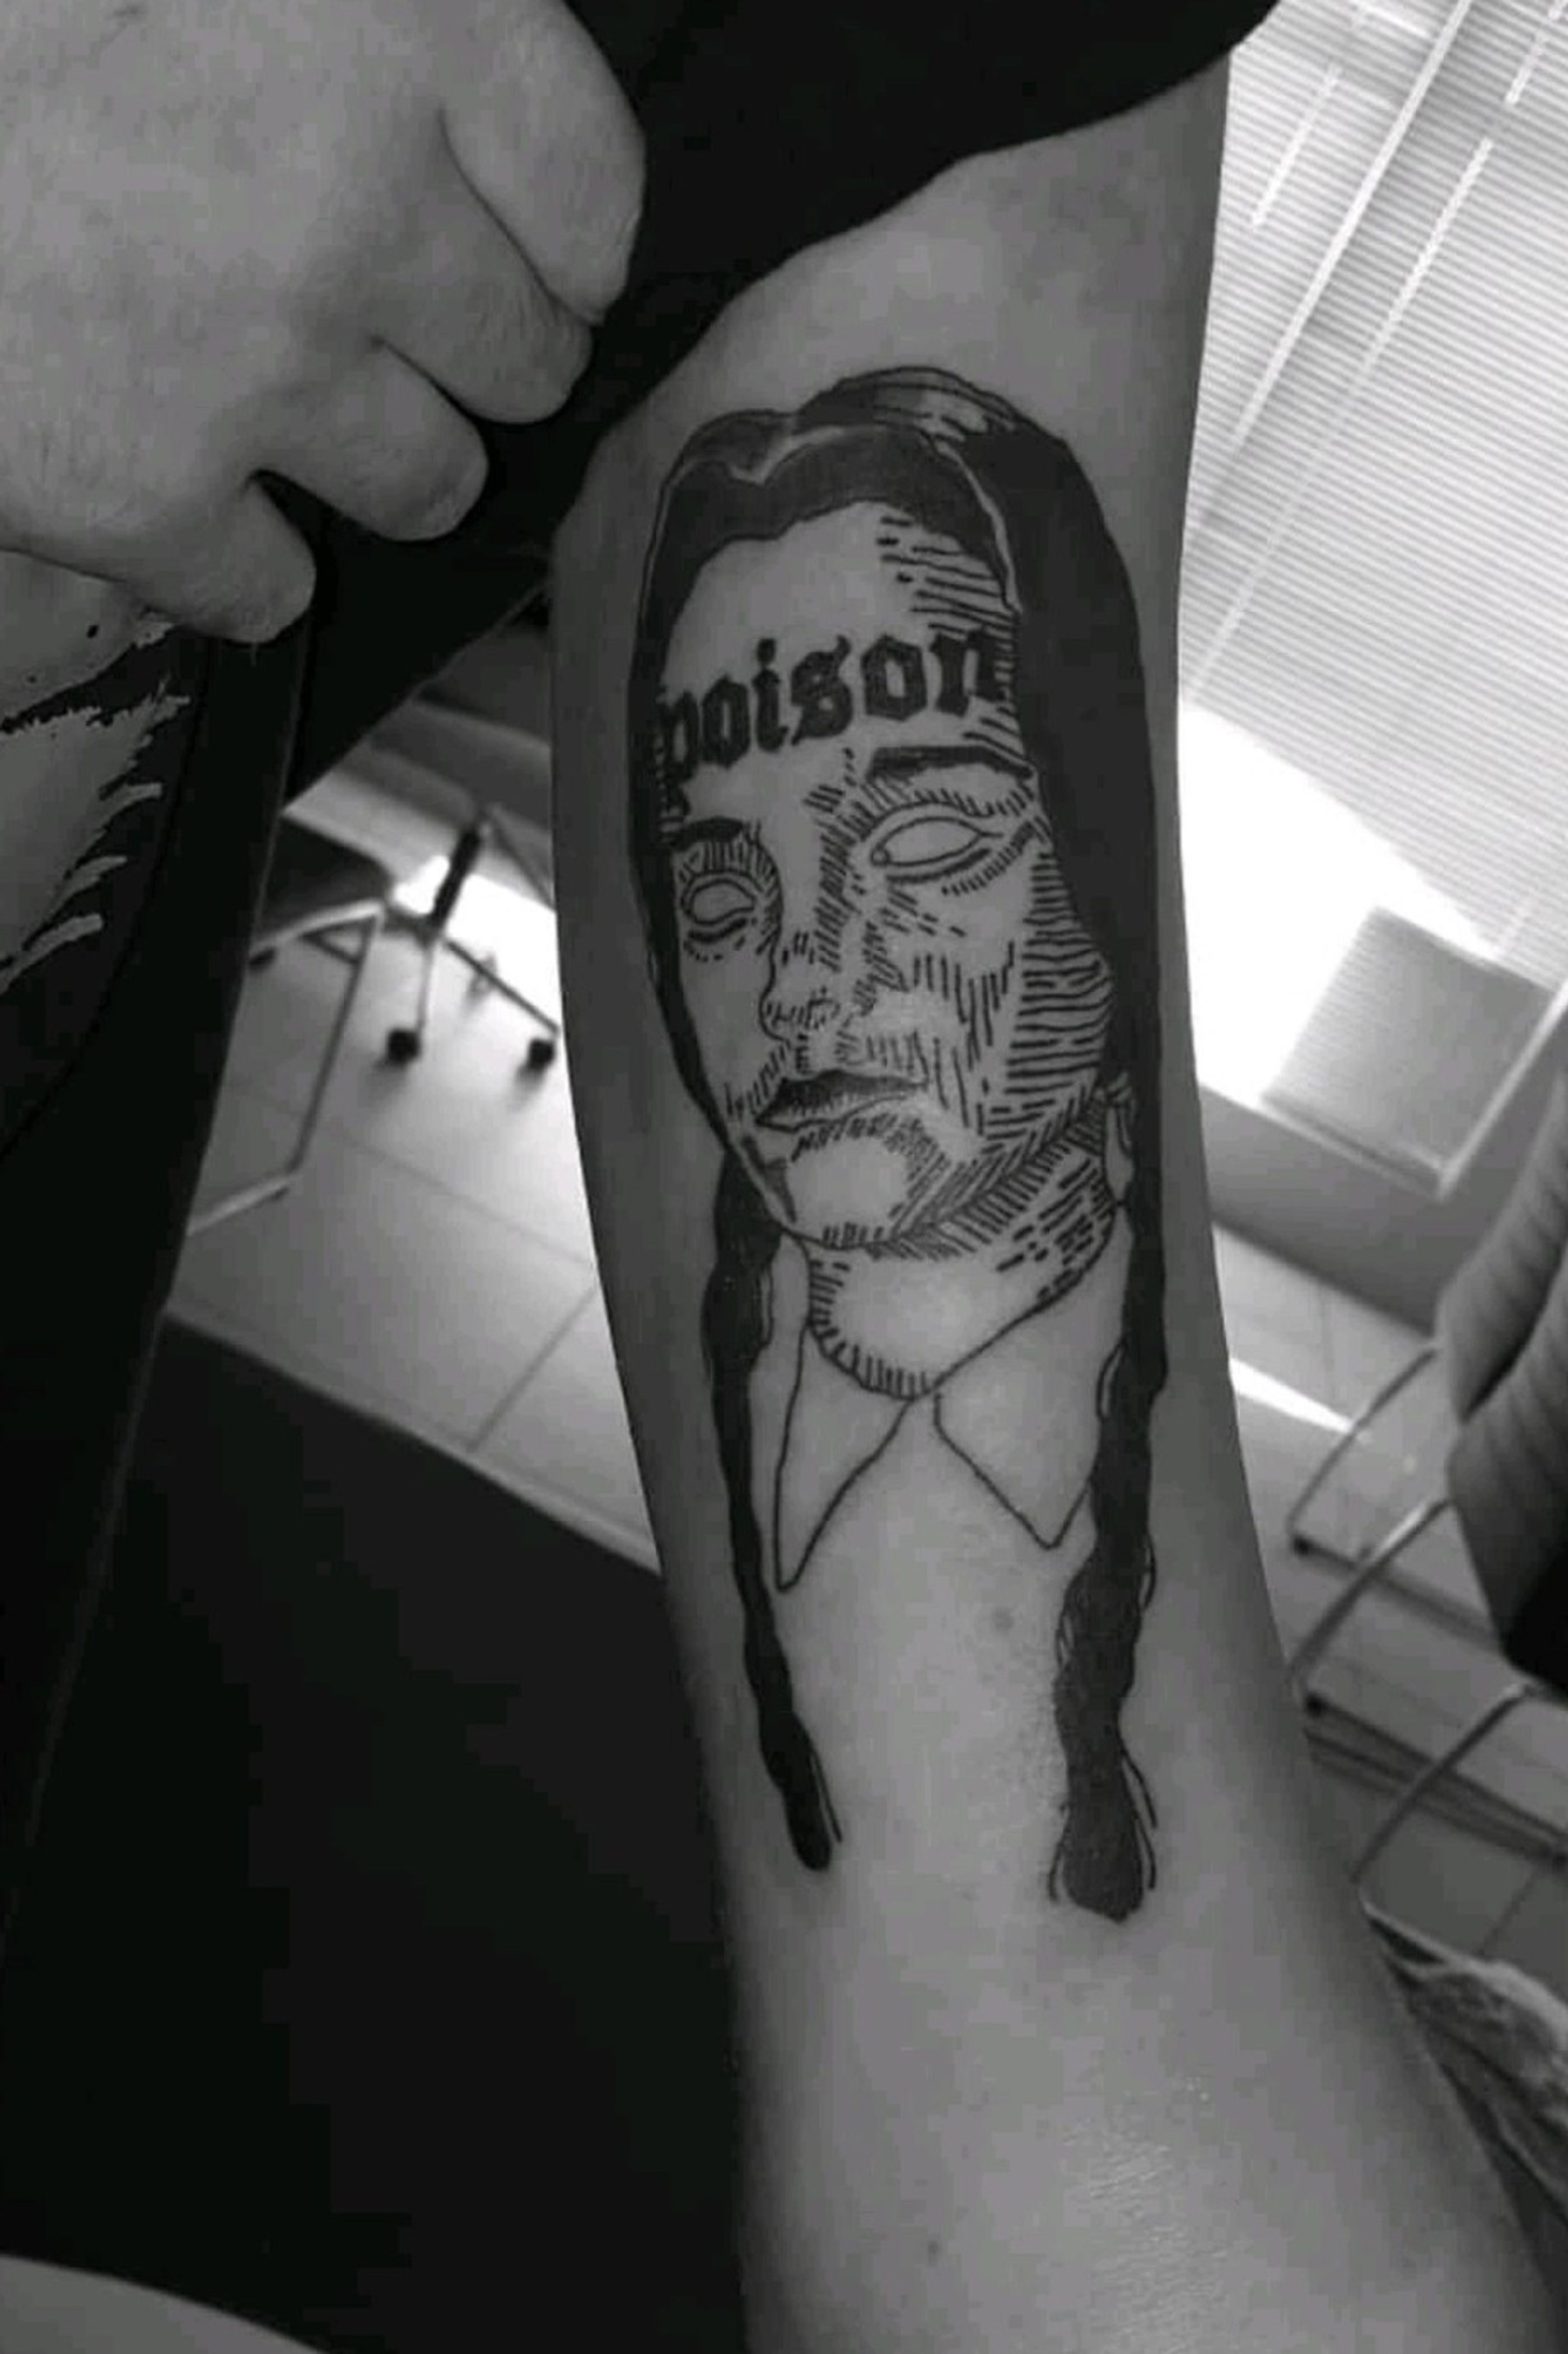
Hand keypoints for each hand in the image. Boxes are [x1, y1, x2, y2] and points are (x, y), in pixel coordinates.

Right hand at [0, 0, 643, 646]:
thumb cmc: (15, 18)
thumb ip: (360, 14)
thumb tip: (429, 88)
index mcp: (396, 10)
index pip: (594, 191)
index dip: (560, 240)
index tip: (514, 252)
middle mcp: (360, 200)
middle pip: (527, 357)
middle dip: (464, 353)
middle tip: (366, 317)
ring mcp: (263, 367)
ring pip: (430, 484)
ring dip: (371, 458)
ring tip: (260, 389)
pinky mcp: (152, 499)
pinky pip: (275, 586)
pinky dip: (235, 555)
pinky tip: (170, 478)